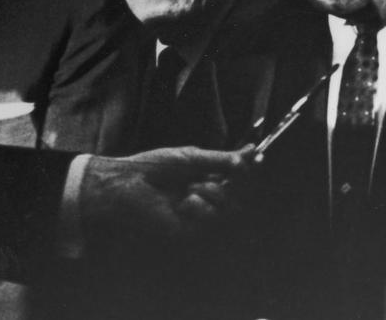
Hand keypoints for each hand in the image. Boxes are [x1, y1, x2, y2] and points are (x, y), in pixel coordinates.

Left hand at [79, 146, 249, 253]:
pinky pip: (212, 219)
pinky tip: (183, 203)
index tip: (258, 156)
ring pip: (229, 208)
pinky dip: (200, 207)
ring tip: (191, 188)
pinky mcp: (192, 230)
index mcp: (204, 176)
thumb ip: (221, 159)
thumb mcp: (190, 157)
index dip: (248, 167)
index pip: (235, 175)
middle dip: (236, 182)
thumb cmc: (153, 167)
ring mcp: (200, 214)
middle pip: (239, 194)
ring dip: (213, 193)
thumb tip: (249, 155)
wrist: (128, 185)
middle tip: (231, 173)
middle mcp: (205, 196)